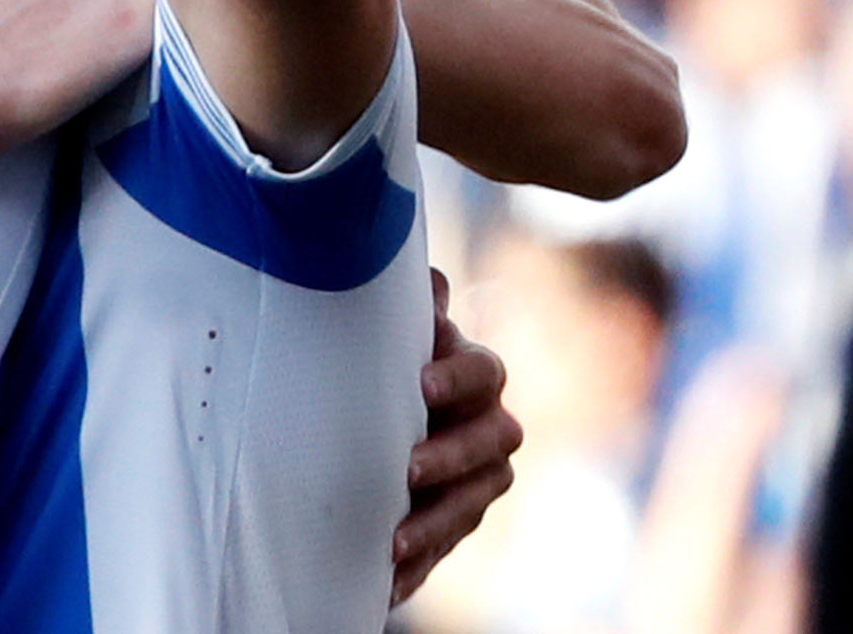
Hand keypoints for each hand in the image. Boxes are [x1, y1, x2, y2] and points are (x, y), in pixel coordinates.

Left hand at [392, 269, 519, 604]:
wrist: (359, 420)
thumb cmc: (370, 362)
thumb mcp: (376, 335)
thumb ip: (396, 307)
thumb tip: (423, 275)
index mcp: (468, 370)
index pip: (483, 371)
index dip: (459, 376)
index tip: (423, 385)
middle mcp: (486, 421)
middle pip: (493, 439)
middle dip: (451, 455)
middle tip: (407, 468)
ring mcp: (479, 473)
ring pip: (476, 498)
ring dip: (437, 520)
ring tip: (393, 539)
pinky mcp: (458, 516)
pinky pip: (449, 543)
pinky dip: (421, 558)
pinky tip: (388, 578)